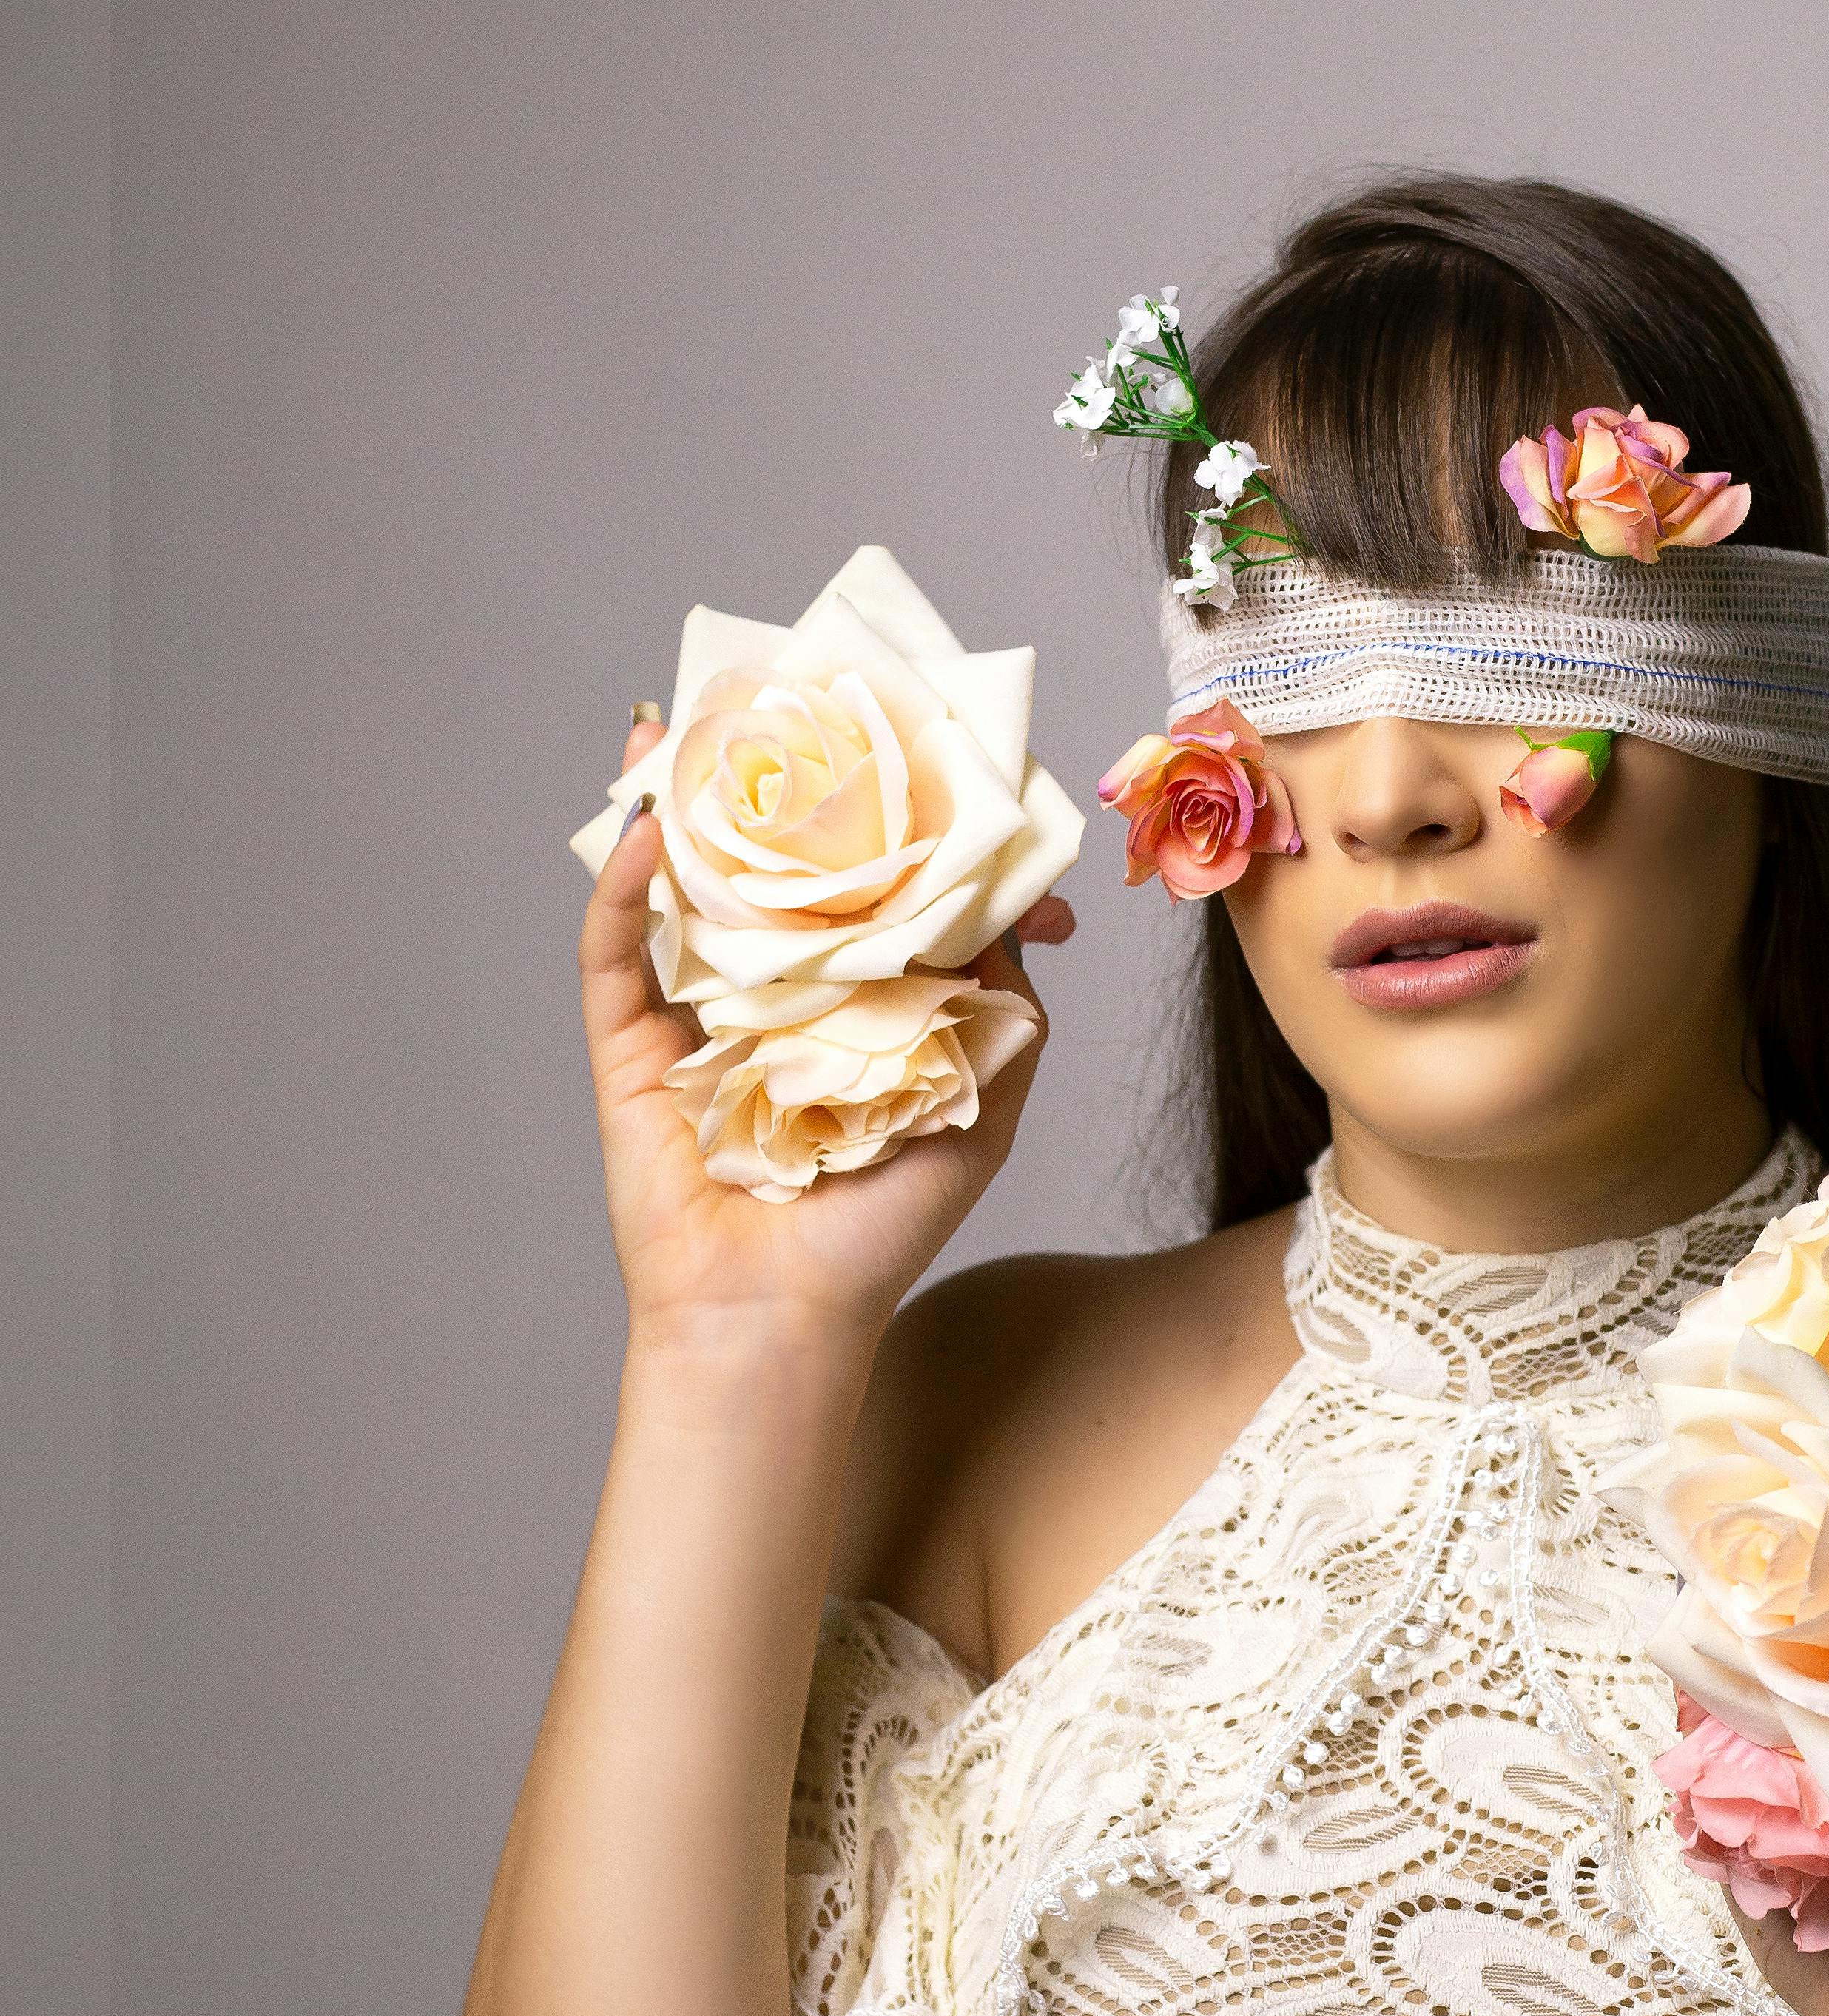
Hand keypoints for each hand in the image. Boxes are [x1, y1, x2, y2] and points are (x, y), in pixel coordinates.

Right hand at [579, 715, 1074, 1356]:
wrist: (784, 1317)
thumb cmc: (880, 1230)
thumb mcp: (980, 1106)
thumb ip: (1006, 1012)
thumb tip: (1025, 915)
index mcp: (846, 1001)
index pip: (852, 887)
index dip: (866, 819)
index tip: (893, 749)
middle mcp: (766, 995)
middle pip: (756, 868)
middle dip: (758, 786)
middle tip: (769, 698)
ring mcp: (690, 1016)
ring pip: (675, 889)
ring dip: (672, 804)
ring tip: (680, 724)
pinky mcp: (627, 1047)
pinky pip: (616, 948)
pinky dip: (624, 883)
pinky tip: (647, 825)